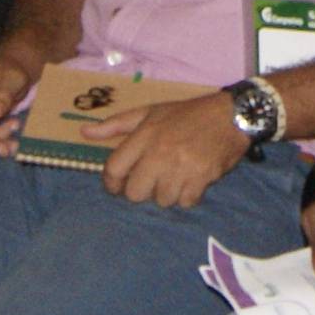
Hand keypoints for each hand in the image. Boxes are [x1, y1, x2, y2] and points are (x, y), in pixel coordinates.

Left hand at [98, 90, 252, 209]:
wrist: (230, 116)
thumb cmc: (187, 114)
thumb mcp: (150, 112)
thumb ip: (115, 125)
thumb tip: (84, 132)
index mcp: (144, 135)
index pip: (114, 169)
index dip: (112, 183)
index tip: (118, 185)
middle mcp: (160, 152)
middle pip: (135, 193)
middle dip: (141, 191)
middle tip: (152, 181)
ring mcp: (181, 167)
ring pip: (161, 200)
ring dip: (167, 193)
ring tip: (175, 178)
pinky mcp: (202, 178)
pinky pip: (185, 202)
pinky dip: (187, 196)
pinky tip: (191, 181)